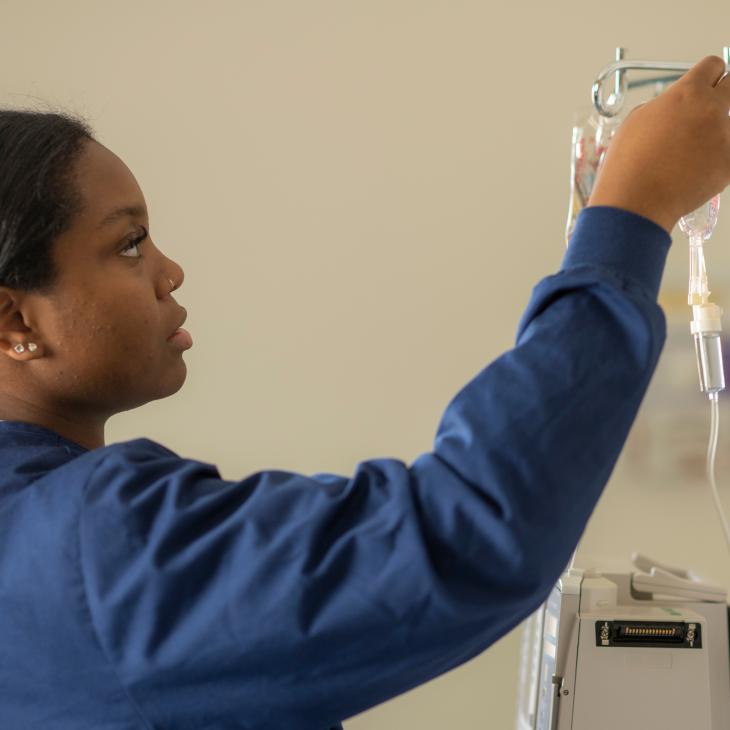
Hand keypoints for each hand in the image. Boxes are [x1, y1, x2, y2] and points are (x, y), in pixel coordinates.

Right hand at [587, 55, 729, 234]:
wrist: (634, 203)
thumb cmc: (627, 166)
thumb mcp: (635, 122)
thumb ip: (664, 107)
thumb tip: (675, 108)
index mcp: (686, 93)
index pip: (712, 66)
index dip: (708, 76)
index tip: (708, 83)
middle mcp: (710, 109)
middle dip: (722, 97)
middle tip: (707, 114)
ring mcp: (724, 137)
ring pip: (727, 128)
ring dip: (712, 137)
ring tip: (685, 158)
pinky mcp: (729, 164)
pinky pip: (726, 157)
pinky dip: (712, 165)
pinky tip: (689, 175)